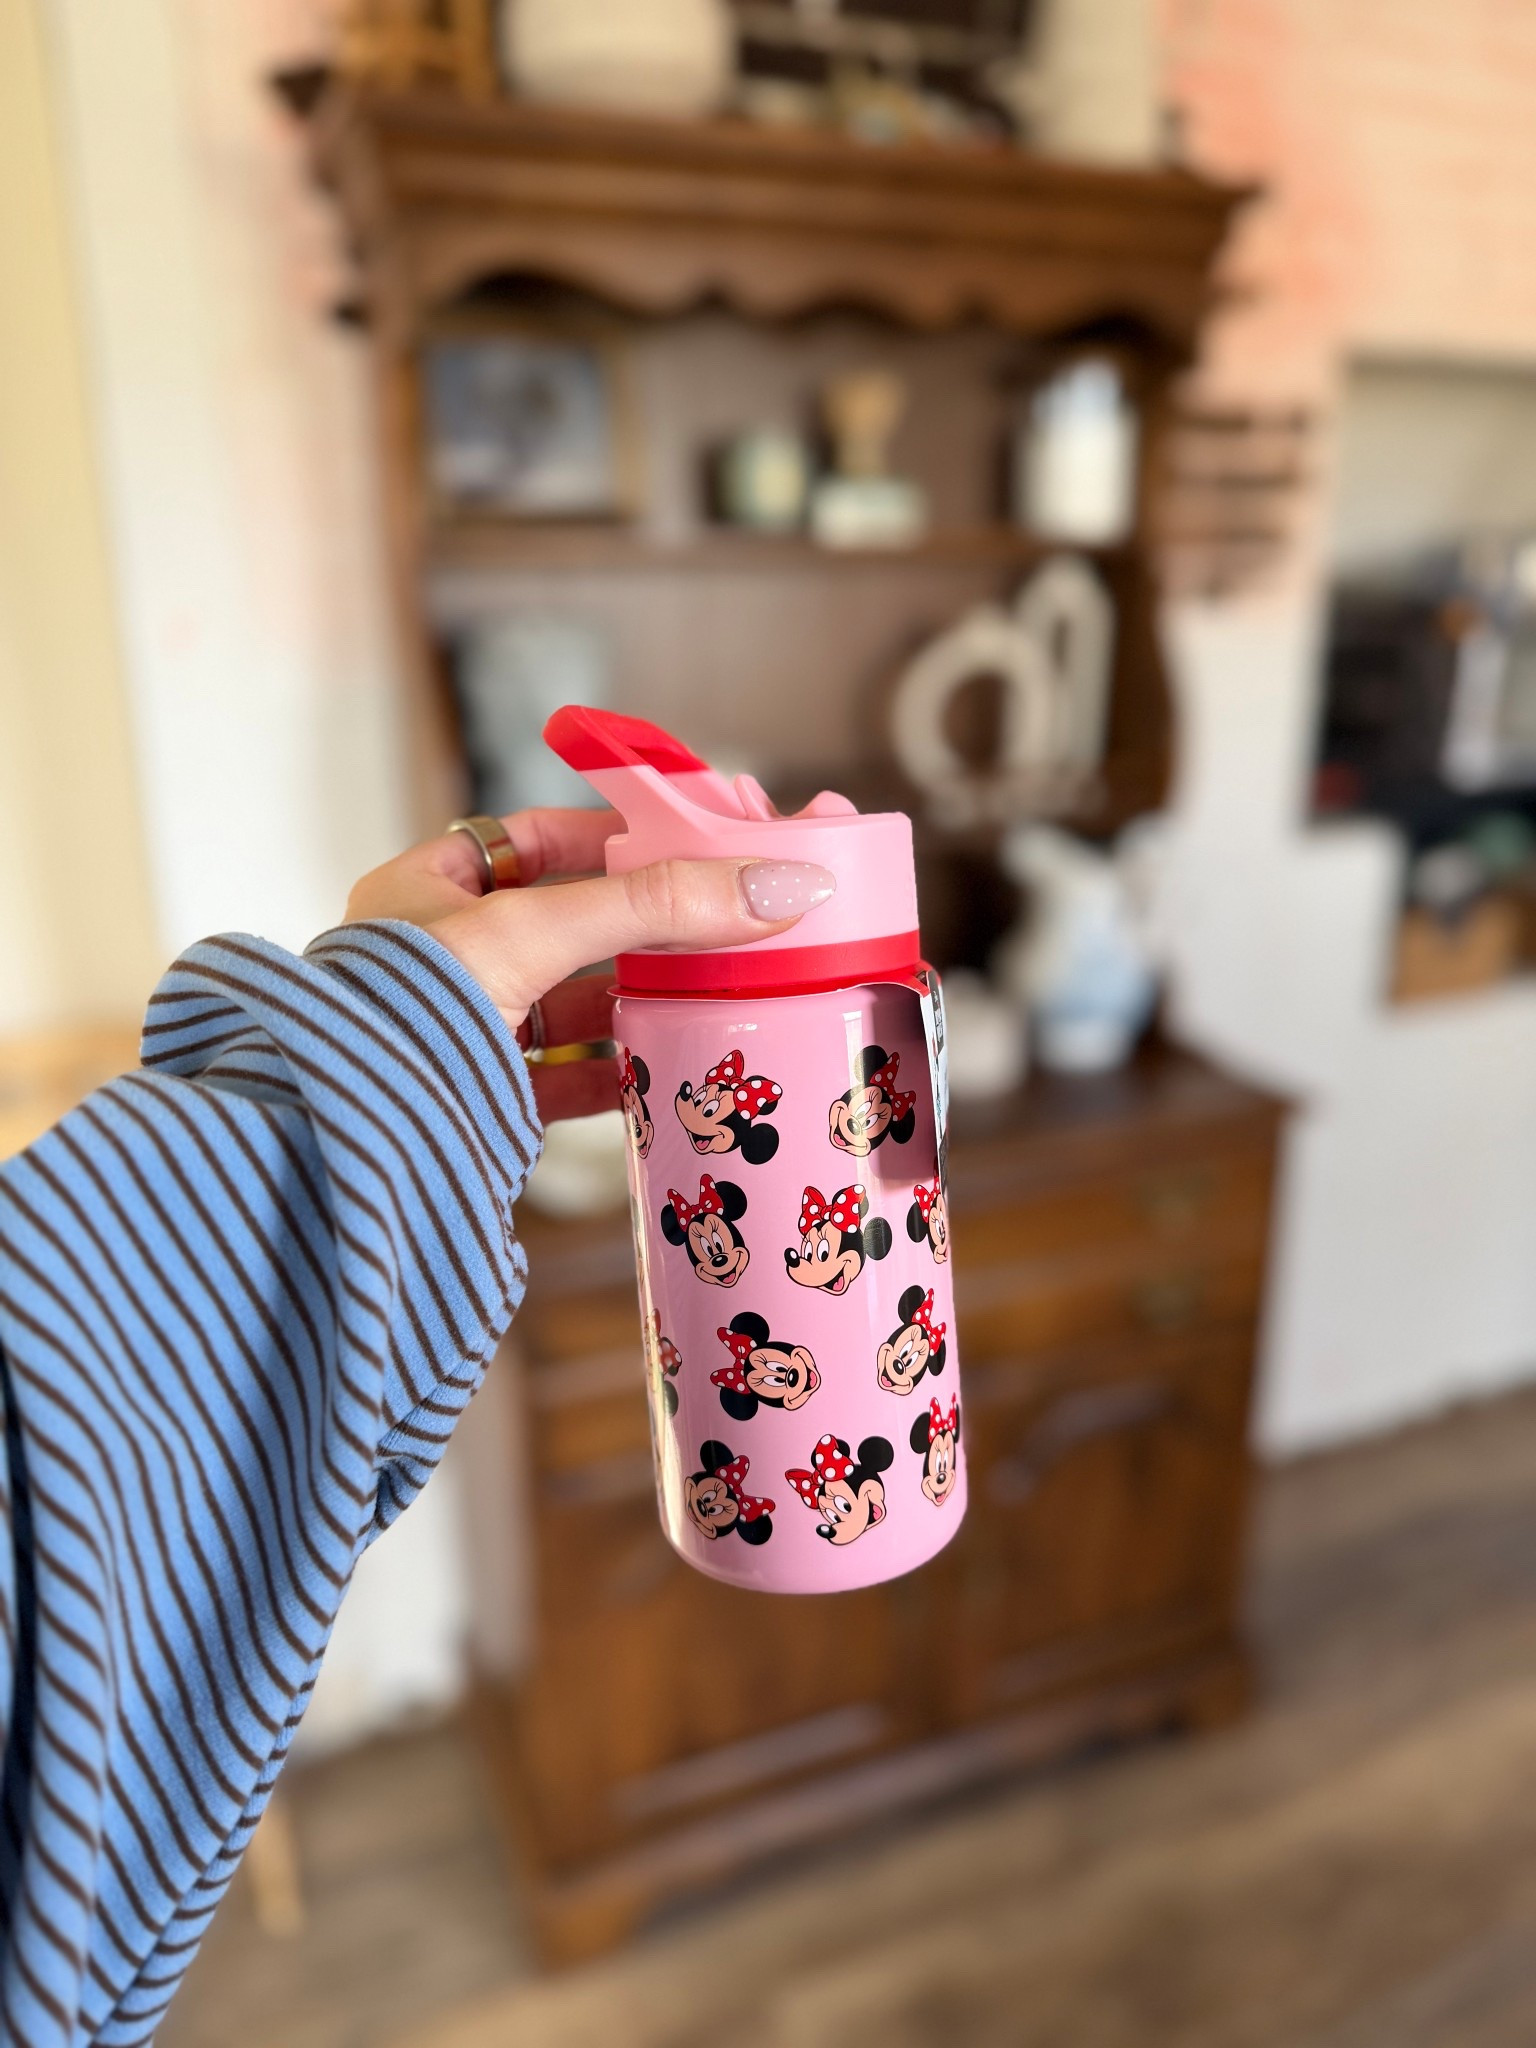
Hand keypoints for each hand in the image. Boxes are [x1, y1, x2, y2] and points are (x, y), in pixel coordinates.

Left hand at [345, 809, 834, 1124]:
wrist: (345, 1138)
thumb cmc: (405, 1010)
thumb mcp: (534, 932)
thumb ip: (653, 906)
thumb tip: (776, 885)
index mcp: (427, 891)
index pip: (538, 841)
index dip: (616, 838)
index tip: (692, 845)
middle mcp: (441, 959)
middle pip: (567, 927)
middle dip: (644, 929)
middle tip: (723, 924)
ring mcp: (461, 1033)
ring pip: (570, 1006)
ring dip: (637, 1003)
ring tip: (713, 995)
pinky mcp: (481, 1103)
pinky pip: (562, 1080)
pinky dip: (617, 1075)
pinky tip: (670, 1073)